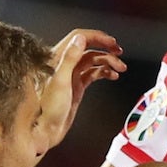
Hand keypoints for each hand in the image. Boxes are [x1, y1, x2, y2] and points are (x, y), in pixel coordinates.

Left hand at [39, 28, 126, 146]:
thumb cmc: (48, 109)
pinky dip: (104, 72)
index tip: (111, 42)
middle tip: (119, 51)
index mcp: (58, 58)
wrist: (46, 129)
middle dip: (105, 48)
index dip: (96, 37)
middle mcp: (65, 64)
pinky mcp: (77, 85)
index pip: (79, 38)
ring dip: (108, 62)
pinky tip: (112, 76)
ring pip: (93, 61)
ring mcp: (71, 75)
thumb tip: (80, 39)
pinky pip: (93, 73)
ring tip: (120, 68)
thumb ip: (69, 58)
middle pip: (89, 48)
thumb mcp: (60, 81)